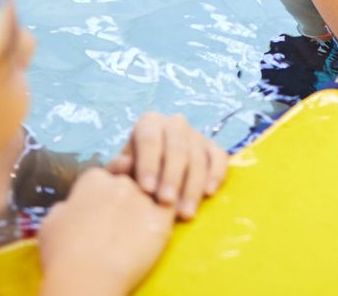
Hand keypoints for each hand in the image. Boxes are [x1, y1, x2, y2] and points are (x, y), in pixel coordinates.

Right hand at [38, 168, 174, 295]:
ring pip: (153, 191)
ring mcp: (143, 198)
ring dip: (149, 204)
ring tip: (140, 226)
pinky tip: (158, 227)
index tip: (102, 209)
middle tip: (122, 219)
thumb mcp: (51, 222)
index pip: (106, 175)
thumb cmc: (62, 253)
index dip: (105, 192)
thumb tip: (69, 207)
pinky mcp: (161, 218)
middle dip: (129, 196)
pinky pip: (171, 207)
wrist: (87, 276)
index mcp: (93, 178)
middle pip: (131, 180)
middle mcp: (121, 182)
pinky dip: (167, 213)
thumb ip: (65, 207)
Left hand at [108, 112, 228, 220]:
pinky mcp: (212, 148)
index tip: (146, 189)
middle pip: (177, 147)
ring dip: (193, 185)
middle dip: (172, 176)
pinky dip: (216, 174)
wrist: (150, 181)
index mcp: (149, 123)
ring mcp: (196, 135)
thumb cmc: (132, 175)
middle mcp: (174, 124)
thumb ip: (118, 169)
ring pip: (198, 156)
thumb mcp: (120, 172)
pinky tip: (209, 193)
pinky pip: (219, 158)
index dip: (148, 163)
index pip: (149, 139)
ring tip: (185, 213)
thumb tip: (125, 164)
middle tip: (166, 202)